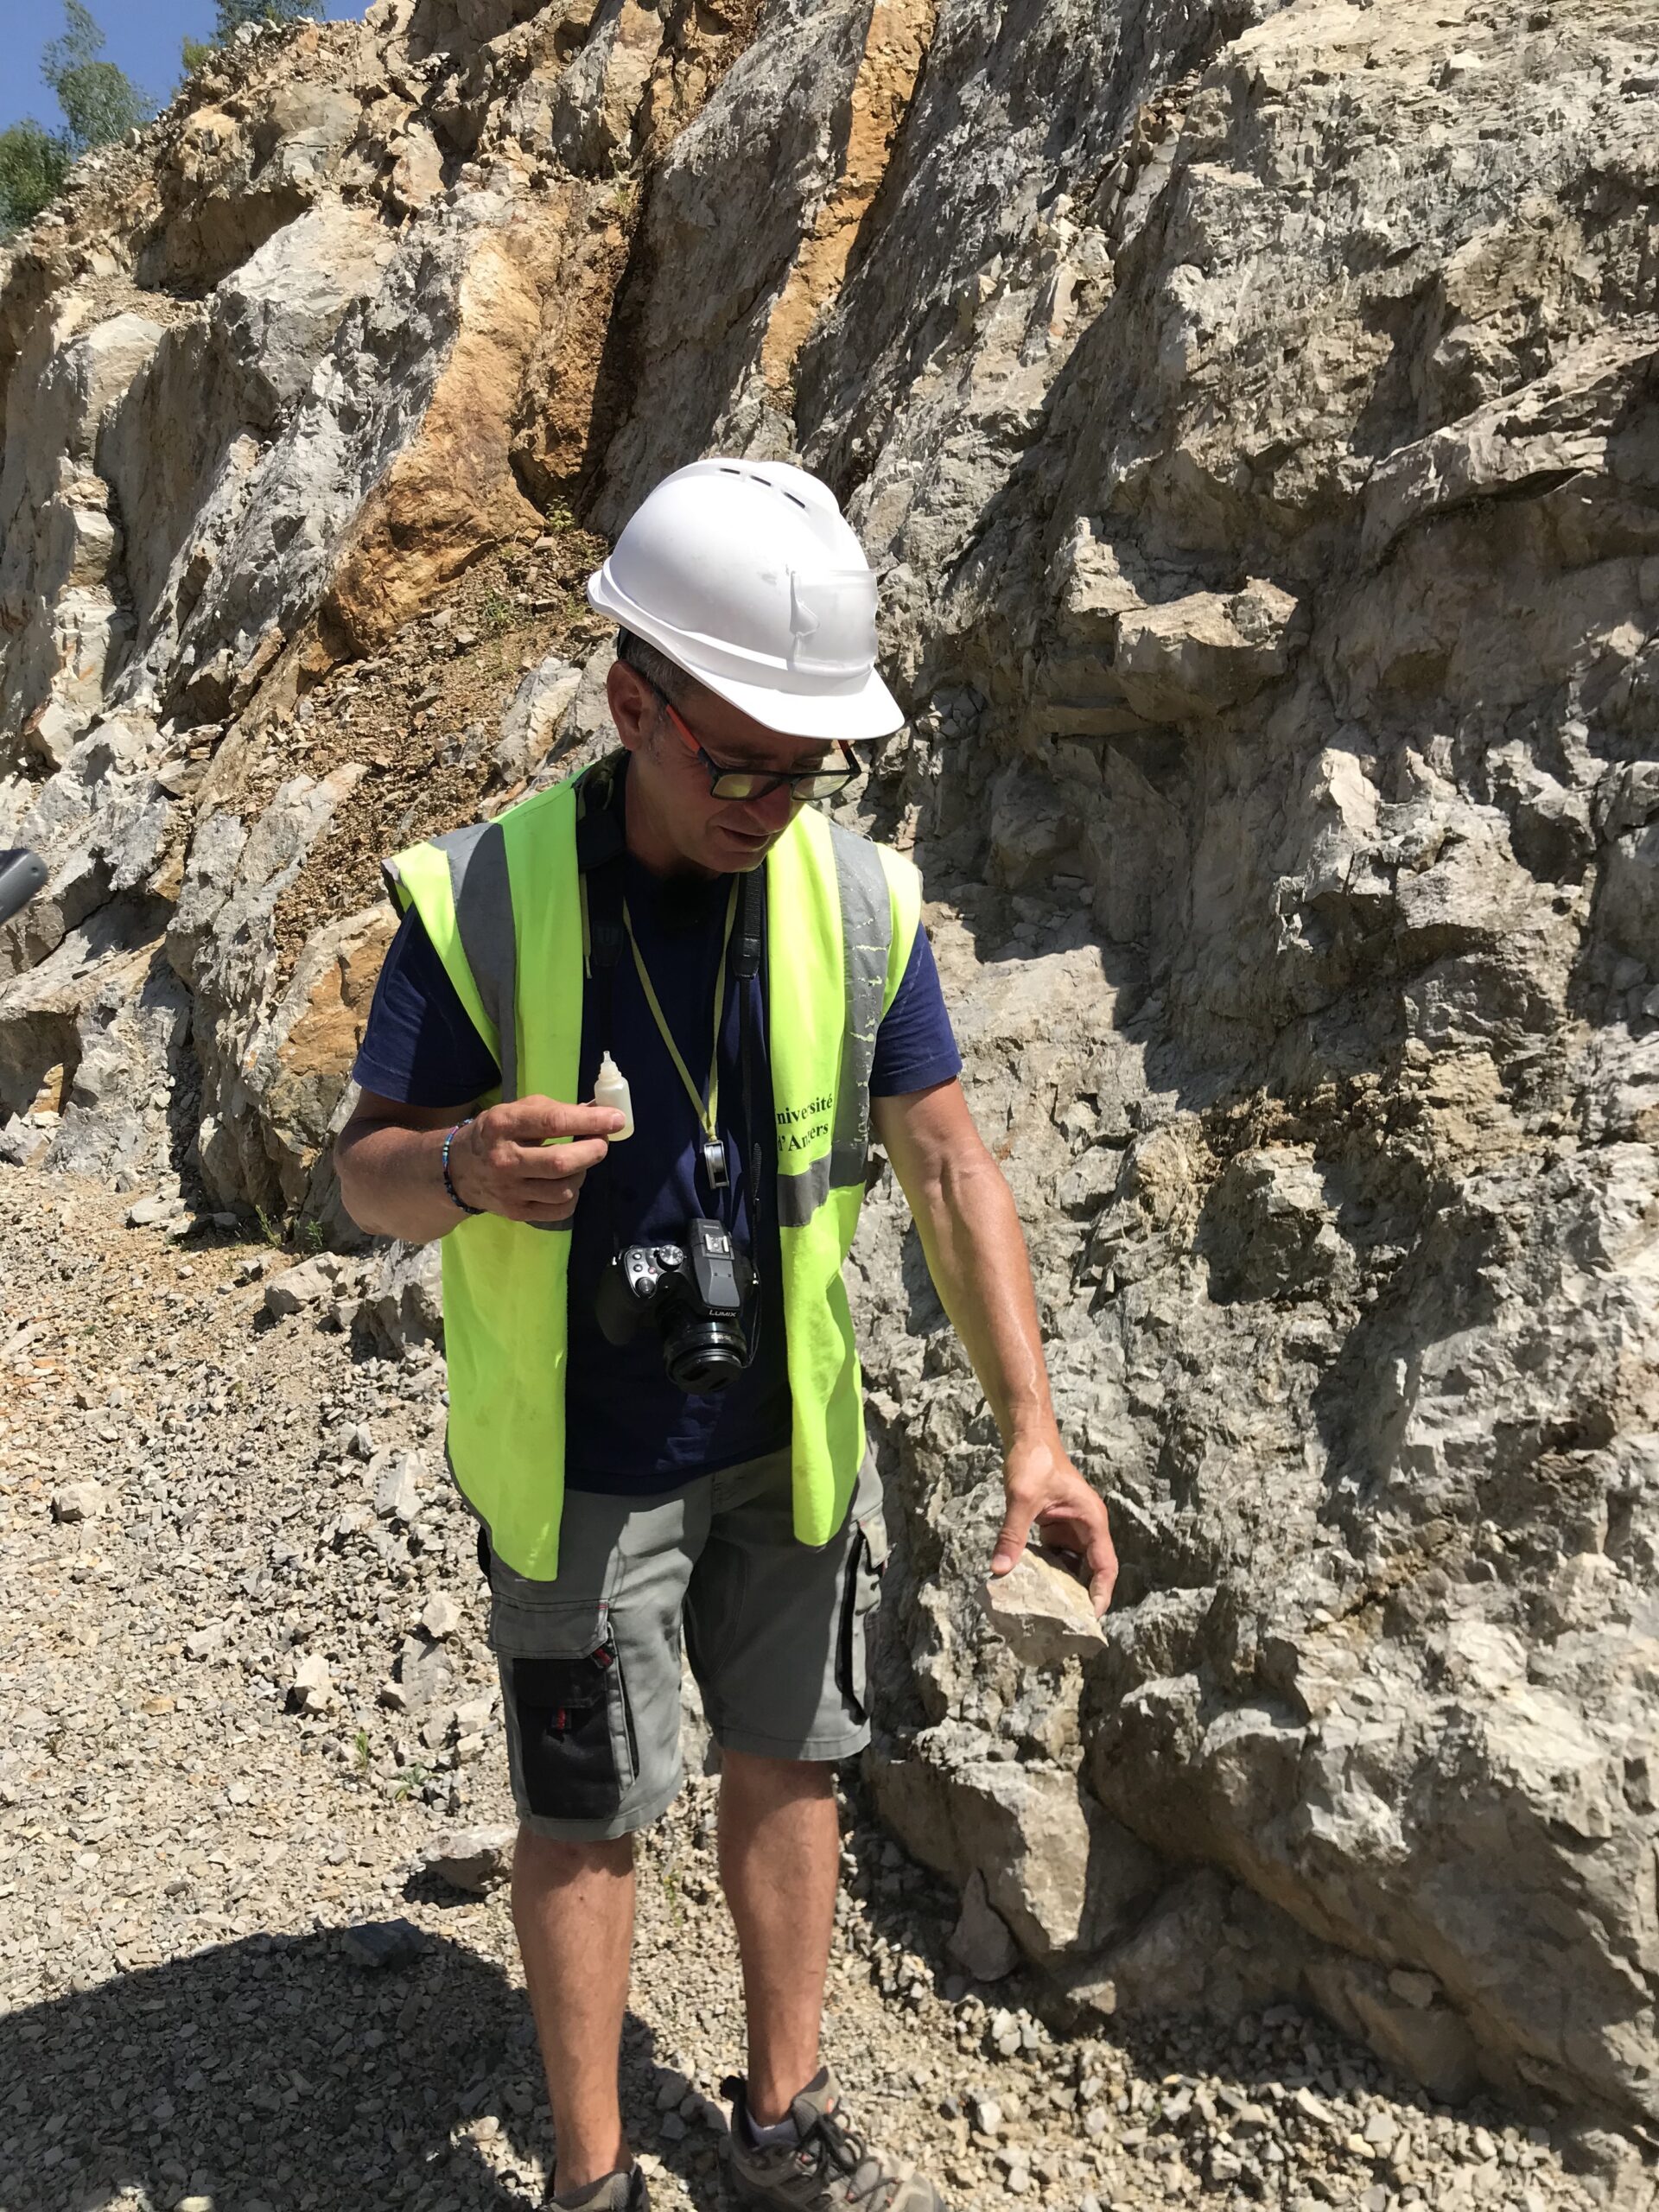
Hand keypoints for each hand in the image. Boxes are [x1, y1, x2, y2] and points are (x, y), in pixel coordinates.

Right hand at [447, 1094, 622, 1223]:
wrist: (459, 1169)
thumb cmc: (497, 1133)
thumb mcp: (519, 1111)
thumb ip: (557, 1110)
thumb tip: (601, 1111)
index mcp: (504, 1125)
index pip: (553, 1122)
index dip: (590, 1122)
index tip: (615, 1119)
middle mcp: (505, 1159)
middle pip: (561, 1162)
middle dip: (592, 1151)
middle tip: (602, 1143)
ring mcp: (510, 1190)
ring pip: (564, 1189)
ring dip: (582, 1173)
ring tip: (579, 1162)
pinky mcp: (516, 1212)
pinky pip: (560, 1210)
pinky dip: (573, 1196)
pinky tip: (568, 1183)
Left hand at [990, 1432, 1117, 1615]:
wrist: (1028, 1436)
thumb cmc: (1034, 1460)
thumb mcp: (1022, 1498)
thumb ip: (1012, 1535)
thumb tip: (999, 1570)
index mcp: (1092, 1521)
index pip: (1105, 1567)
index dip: (1100, 1595)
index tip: (1089, 1619)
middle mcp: (1086, 1528)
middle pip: (1092, 1572)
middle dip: (1081, 1598)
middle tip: (1065, 1626)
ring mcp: (1071, 1529)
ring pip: (1072, 1567)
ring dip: (1062, 1588)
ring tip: (1048, 1615)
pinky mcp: (1054, 1527)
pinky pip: (1055, 1557)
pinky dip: (1046, 1573)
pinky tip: (1031, 1588)